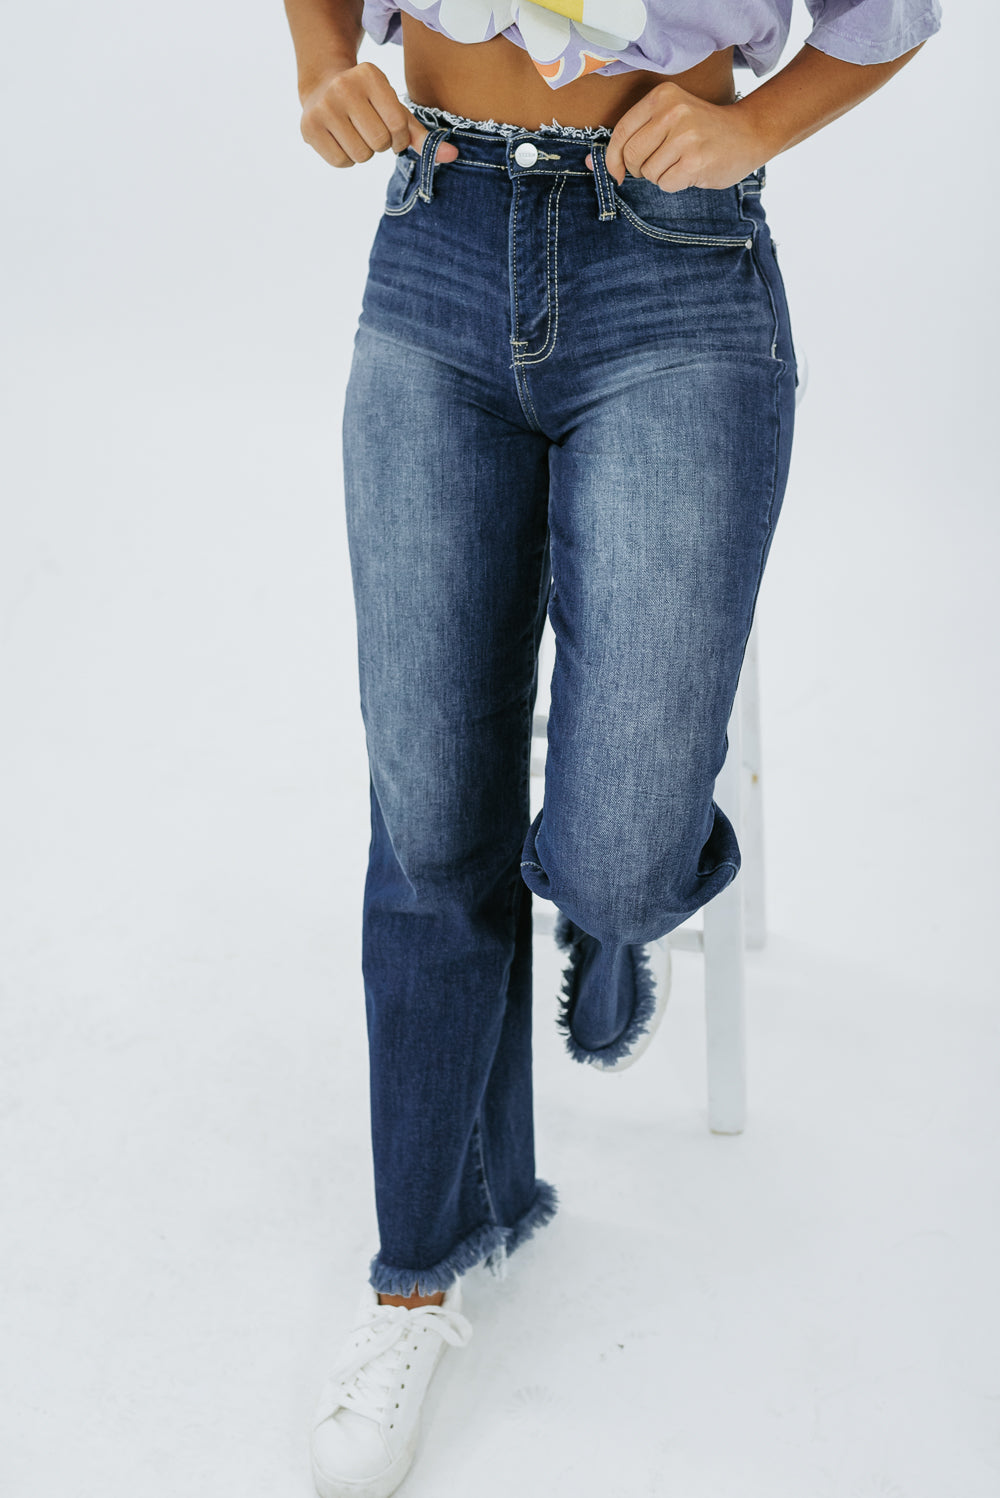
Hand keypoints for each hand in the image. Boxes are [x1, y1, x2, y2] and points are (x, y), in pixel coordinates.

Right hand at [299, 60, 459, 169]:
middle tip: (371, 132)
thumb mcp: (394, 109)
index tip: (393, 135)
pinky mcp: (309, 127)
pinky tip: (340, 139)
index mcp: (370, 75)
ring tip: (355, 134)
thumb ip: (422, 134)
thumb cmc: (369, 103)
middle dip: (380, 145)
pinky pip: (341, 162)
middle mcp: (343, 87)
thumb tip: (453, 157)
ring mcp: (323, 107)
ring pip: (360, 155)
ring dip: (363, 152)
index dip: (399, 139)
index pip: (398, 126)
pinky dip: (345, 158)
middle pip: (378, 143)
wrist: (322, 87)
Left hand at [584, 82, 767, 192]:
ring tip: (681, 163)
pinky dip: (674, 184)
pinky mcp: (694, 161)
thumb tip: (589, 164)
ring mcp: (685, 136)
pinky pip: (666, 184)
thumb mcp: (670, 118)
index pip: (621, 133)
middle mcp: (672, 112)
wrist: (748, 133)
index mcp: (662, 97)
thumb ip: (633, 136)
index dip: (612, 158)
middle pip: (632, 156)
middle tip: (658, 165)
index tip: (617, 172)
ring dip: (661, 176)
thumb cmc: (703, 129)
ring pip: (648, 173)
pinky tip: (691, 171)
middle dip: (639, 169)